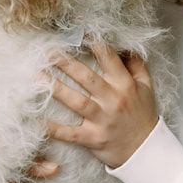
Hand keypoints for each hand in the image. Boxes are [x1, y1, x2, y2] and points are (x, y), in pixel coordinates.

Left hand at [47, 43, 157, 168]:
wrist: (146, 151)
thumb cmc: (143, 115)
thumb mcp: (146, 87)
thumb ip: (136, 64)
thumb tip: (124, 44)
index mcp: (125, 85)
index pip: (108, 58)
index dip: (93, 42)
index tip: (78, 31)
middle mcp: (113, 100)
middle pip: (86, 77)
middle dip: (66, 62)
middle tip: (46, 50)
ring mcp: (102, 120)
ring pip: (76, 101)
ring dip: (56, 88)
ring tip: (37, 76)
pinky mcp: (92, 138)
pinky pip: (69, 133)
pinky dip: (52, 128)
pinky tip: (36, 119)